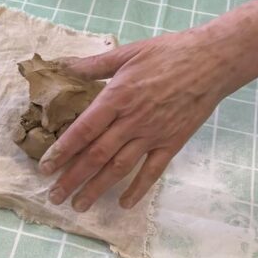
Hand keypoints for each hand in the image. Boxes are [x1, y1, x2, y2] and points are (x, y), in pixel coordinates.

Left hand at [38, 27, 234, 209]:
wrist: (212, 61)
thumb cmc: (168, 53)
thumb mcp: (127, 52)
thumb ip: (93, 64)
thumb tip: (62, 66)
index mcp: (117, 97)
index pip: (83, 130)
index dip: (63, 151)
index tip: (46, 167)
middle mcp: (132, 121)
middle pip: (96, 155)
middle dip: (73, 178)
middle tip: (54, 196)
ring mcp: (153, 135)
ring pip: (119, 168)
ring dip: (97, 188)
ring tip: (79, 205)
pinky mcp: (172, 143)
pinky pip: (152, 171)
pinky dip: (138, 189)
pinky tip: (124, 204)